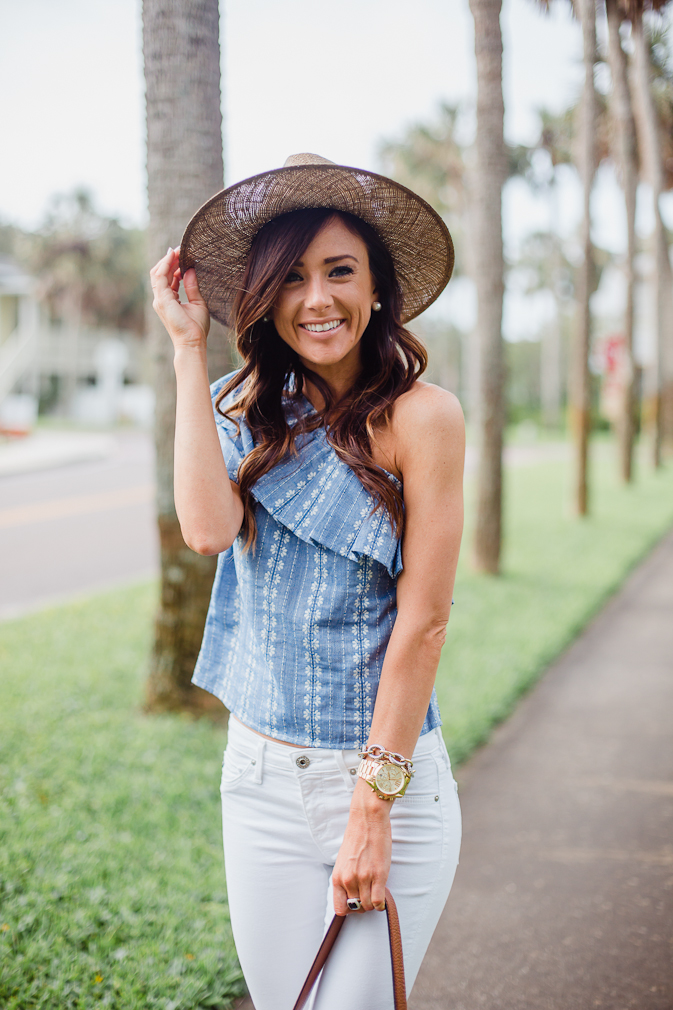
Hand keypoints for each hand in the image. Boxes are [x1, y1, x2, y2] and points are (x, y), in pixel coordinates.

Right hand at [150, 247, 210, 350]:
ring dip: (167, 260)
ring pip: (157, 272)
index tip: (182, 255)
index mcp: (168, 300)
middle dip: (169, 260)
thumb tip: (191, 270)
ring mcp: (160, 299)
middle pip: (159, 273)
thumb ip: (192, 287)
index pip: (166, 278)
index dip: (173, 265)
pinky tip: (173, 257)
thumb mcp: (198, 303)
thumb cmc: (196, 328)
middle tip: (180, 249)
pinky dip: (165, 265)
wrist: (193, 342)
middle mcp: (161, 299)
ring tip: (178, 250)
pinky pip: (160, 277)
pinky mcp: (162, 299)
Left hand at [332, 779, 390, 915]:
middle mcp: (348, 880)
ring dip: (373, 903)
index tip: (356, 903)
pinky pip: (379, 901)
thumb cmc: (357, 837)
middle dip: (364, 905)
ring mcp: (363, 878)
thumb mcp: (343, 860)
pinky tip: (383, 895)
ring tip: (376, 892)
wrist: (367, 820)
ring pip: (368, 906)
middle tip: (369, 895)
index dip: (349, 909)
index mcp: (337, 877)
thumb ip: (345, 877)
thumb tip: (351, 894)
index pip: (340, 908)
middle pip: (357, 908)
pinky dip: (382, 903)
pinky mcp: (379, 875)